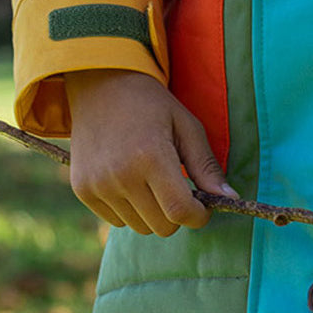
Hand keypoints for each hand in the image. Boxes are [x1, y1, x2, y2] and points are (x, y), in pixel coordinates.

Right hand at [65, 69, 237, 235]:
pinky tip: (128, 179)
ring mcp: (97, 185)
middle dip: (177, 213)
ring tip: (150, 178)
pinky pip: (116, 221)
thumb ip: (206, 166)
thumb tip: (230, 200)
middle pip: (162, 226)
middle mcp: (121, 176)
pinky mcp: (82, 190)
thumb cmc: (151, 103)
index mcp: (151, 156)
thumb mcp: (186, 126)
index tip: (203, 206)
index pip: (180, 212)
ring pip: (140, 227)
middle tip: (176, 186)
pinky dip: (129, 209)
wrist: (101, 85)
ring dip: (152, 212)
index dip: (198, 215)